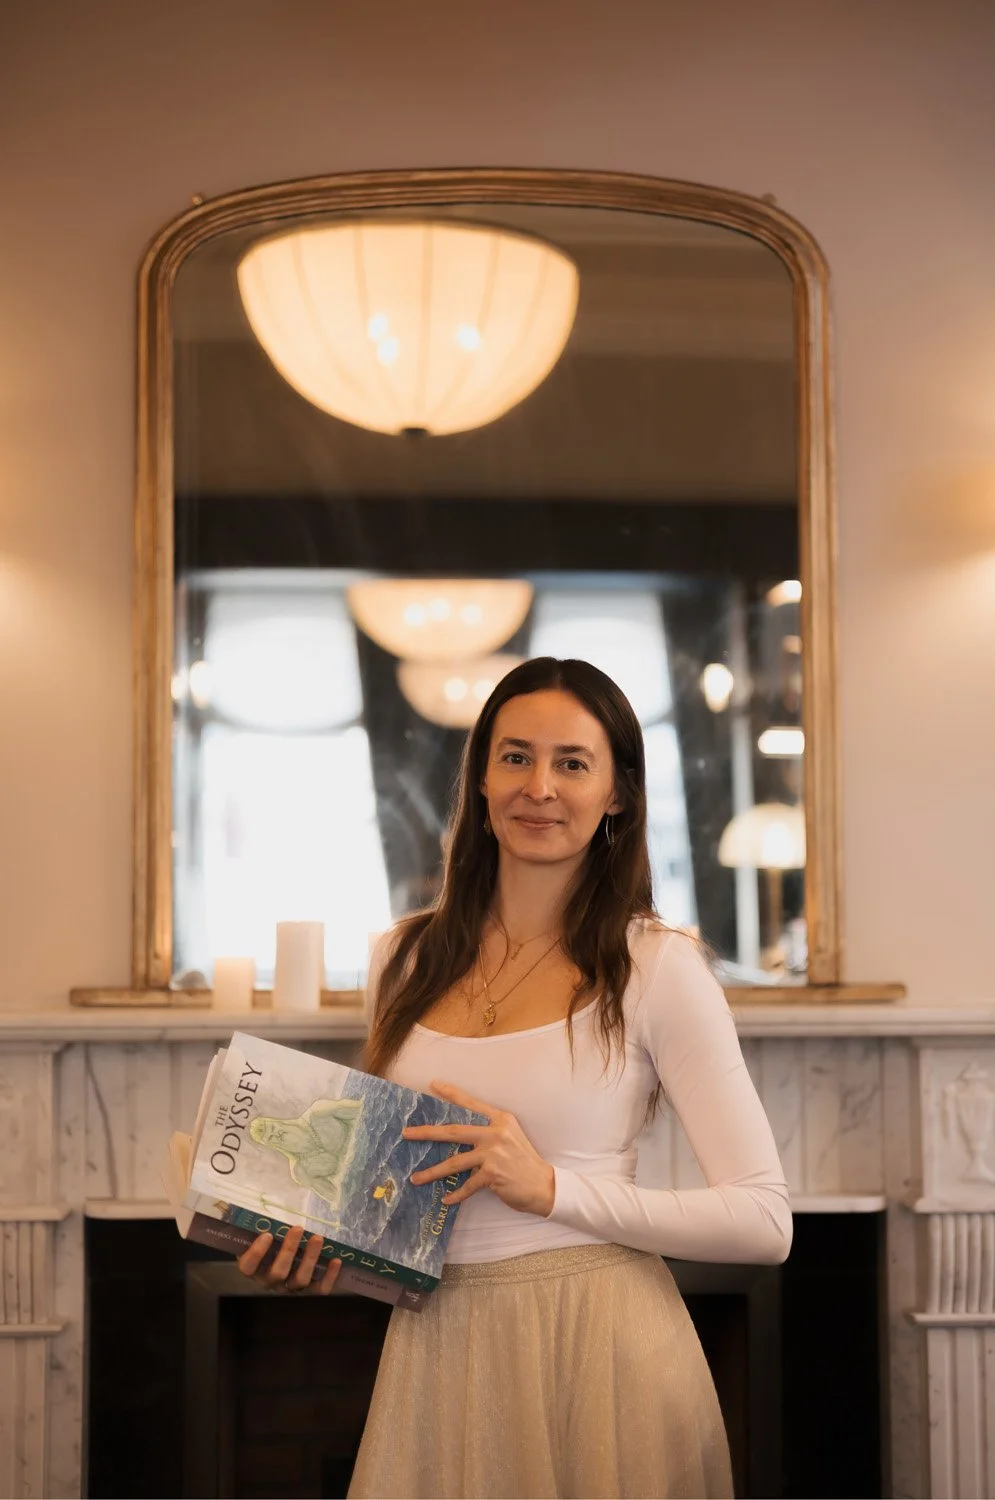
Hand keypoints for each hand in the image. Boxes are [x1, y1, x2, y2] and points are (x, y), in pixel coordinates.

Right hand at [236, 1223, 341, 1294]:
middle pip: (277, 1273)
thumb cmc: (270, 1235)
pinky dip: (328, 1276)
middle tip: (298, 1228)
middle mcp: (270, 1280)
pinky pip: (319, 1289)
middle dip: (288, 1251)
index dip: (256, 1254)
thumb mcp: (261, 1229)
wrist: (284, 1251)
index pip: (248, 1267)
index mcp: (253, 1267)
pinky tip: (336, 1260)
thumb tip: (260, 1200)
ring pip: (299, 1280)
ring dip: (310, 1259)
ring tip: (318, 1238)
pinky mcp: (308, 1290)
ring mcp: (289, 1287)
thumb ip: (260, 1221)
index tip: (267, 1234)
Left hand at [403, 1081, 554, 1217]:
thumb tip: (458, 1137)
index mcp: (501, 1119)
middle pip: (453, 1131)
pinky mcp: (492, 1174)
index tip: (433, 1085)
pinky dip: (456, 1195)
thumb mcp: (510, 1137)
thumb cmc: (524, 1161)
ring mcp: (493, 1153)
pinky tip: (446, 1199)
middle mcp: (496, 1133)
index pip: (471, 1103)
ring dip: (432, 1172)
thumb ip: (488, 1133)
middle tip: (406, 1133)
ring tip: (416, 1178)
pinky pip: (467, 1185)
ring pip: (454, 1162)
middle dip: (426, 1132)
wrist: (544, 1185)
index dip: (451, 1094)